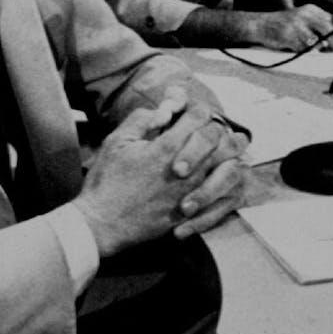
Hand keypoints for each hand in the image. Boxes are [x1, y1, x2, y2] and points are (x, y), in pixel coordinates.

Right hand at [71, 88, 244, 254]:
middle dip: (217, 127)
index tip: (192, 112)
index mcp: (167, 147)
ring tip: (228, 147)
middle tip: (214, 127)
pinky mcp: (193, 211)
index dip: (198, 109)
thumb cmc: (106, 181)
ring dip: (229, 153)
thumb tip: (167, 110)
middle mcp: (187, 168)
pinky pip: (223, 195)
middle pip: (219, 137)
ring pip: (228, 165)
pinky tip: (222, 175)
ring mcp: (192, 191)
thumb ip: (143, 119)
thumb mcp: (117, 141)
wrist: (102, 224)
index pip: (199, 116)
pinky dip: (226, 182)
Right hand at [248, 5, 332, 50]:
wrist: (261, 25)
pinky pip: (303, 49)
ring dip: (316, 48)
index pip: (332, 20)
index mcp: (311, 9)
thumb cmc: (285, 25)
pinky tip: (296, 47)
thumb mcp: (303, 19)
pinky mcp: (288, 36)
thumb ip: (319, 26)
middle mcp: (305, 14)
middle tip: (331, 50)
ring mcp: (296, 25)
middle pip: (328, 29)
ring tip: (308, 46)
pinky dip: (303, 51)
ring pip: (316, 41)